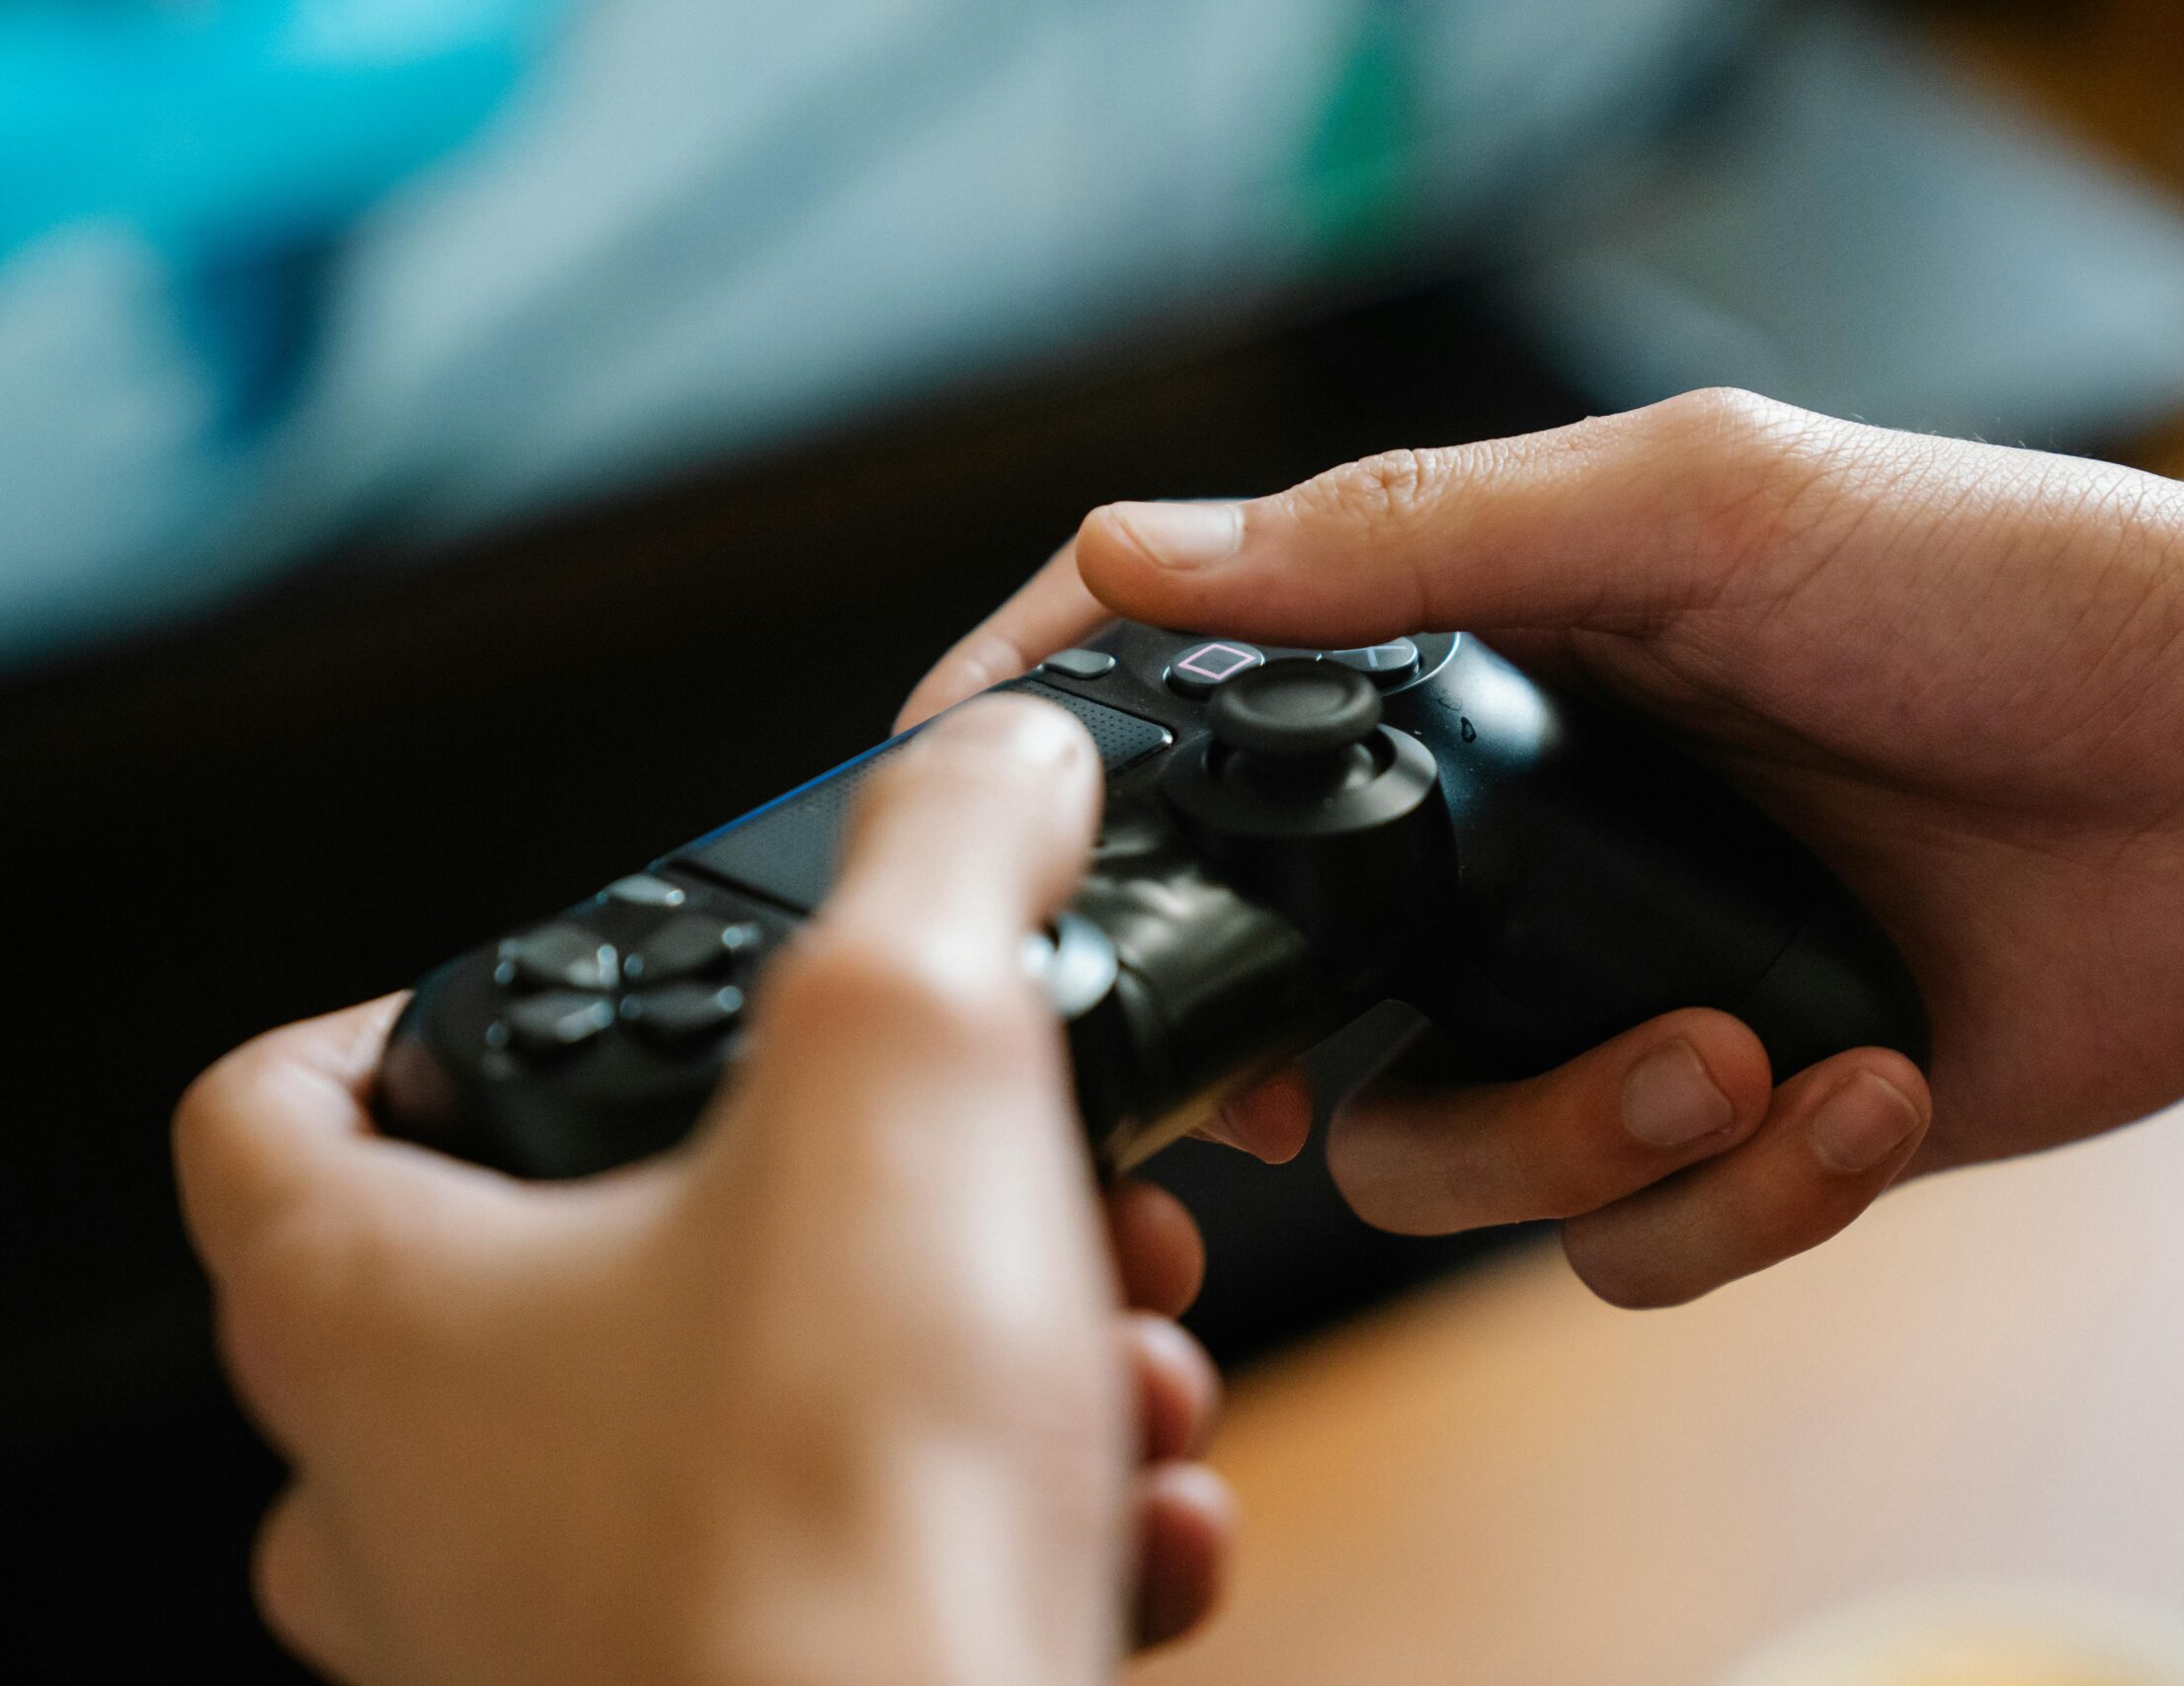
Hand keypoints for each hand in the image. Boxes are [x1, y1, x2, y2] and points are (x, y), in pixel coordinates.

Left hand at [176, 699, 1232, 1685]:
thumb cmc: (826, 1516)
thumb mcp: (910, 1070)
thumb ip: (948, 864)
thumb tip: (1003, 761)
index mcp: (385, 1310)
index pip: (283, 1108)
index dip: (407, 1010)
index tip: (564, 984)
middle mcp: (432, 1489)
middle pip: (595, 1255)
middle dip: (839, 1192)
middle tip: (982, 1167)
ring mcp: (567, 1626)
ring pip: (761, 1416)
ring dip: (961, 1347)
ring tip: (1112, 1335)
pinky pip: (857, 1562)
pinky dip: (1001, 1506)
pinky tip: (1131, 1498)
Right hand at [900, 391, 2183, 1307]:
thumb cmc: (2014, 595)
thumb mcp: (1697, 508)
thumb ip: (1414, 538)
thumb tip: (1139, 548)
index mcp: (1490, 666)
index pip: (1213, 701)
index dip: (1069, 746)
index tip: (948, 787)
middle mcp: (1525, 840)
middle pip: (1297, 1004)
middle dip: (1328, 1067)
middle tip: (1344, 1075)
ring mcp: (1613, 988)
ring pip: (1451, 1160)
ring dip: (1587, 1138)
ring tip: (1751, 1051)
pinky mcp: (1728, 1119)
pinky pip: (1635, 1238)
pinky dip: (1745, 1188)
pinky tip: (1866, 1080)